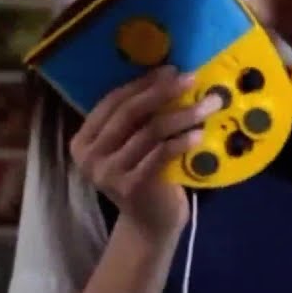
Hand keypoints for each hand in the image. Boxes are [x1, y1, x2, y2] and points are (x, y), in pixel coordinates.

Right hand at [70, 66, 220, 240]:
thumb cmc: (144, 175)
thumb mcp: (132, 144)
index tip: (170, 69)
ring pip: (149, 131)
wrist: (150, 223)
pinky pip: (160, 154)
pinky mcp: (130, 187)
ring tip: (207, 105)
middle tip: (191, 79)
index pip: (113, 101)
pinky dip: (182, 141)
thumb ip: (137, 118)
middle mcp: (89, 156)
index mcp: (83, 139)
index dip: (142, 83)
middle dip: (163, 92)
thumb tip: (168, 76)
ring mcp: (107, 173)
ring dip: (182, 114)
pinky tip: (200, 134)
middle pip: (129, 112)